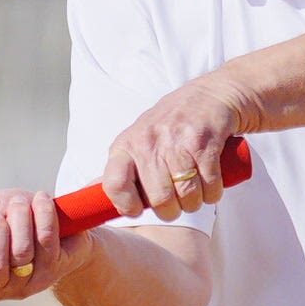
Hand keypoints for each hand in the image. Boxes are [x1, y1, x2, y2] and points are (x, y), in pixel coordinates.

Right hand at [0, 189, 91, 302]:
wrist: (53, 215)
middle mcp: (0, 286)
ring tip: (19, 202)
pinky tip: (40, 200)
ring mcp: (28, 282)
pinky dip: (43, 214)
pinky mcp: (53, 270)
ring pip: (21, 253)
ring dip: (19, 218)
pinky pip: (46, 242)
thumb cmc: (11, 215)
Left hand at [106, 76, 254, 219]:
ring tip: (195, 191)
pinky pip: (210, 185)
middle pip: (159, 199)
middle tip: (177, 203)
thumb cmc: (170, 125)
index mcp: (126, 145)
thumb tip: (91, 197)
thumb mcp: (137, 141)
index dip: (126, 205)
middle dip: (172, 210)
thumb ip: (119, 170)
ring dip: (195, 202)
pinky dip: (213, 192)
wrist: (211, 95)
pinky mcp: (204, 142)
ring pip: (187, 196)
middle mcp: (147, 142)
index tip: (138, 210)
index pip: (113, 184)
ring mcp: (176, 141)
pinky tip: (211, 183)